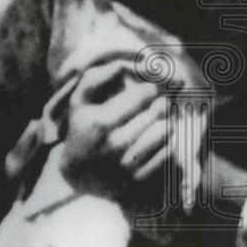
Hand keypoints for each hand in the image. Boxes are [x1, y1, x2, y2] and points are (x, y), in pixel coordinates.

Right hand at [60, 60, 172, 198]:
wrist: (78, 173)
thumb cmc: (83, 125)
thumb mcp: (82, 97)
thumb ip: (104, 75)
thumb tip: (135, 66)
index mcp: (100, 123)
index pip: (145, 94)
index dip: (153, 85)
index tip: (152, 85)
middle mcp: (114, 146)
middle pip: (160, 110)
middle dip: (164, 100)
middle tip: (162, 98)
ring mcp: (127, 165)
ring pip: (167, 129)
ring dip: (168, 119)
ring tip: (158, 118)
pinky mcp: (139, 180)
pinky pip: (168, 151)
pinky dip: (167, 140)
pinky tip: (157, 137)